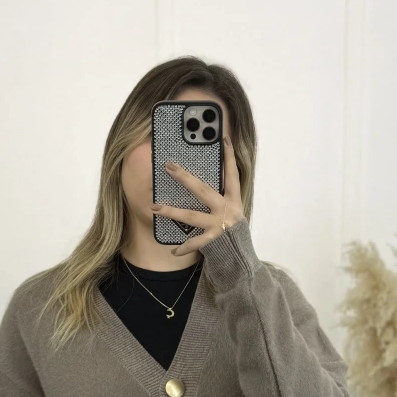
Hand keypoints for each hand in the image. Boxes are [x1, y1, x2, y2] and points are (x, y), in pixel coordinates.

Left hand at [151, 133, 245, 258]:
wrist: (242, 257)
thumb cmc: (234, 231)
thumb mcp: (233, 211)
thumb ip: (222, 197)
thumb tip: (200, 182)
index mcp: (234, 200)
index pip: (232, 174)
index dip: (229, 157)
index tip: (224, 139)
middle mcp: (227, 210)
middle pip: (203, 190)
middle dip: (184, 177)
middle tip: (169, 166)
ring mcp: (219, 226)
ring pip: (192, 215)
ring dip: (172, 212)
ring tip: (155, 207)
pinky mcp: (214, 241)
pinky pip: (194, 243)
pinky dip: (183, 247)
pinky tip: (173, 250)